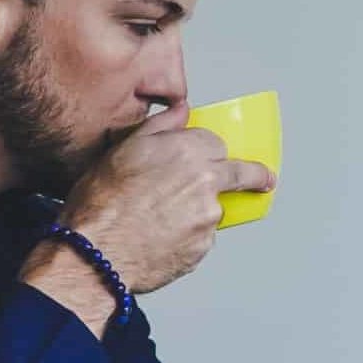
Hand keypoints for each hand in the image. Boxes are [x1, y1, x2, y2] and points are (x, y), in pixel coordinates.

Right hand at [44, 103, 275, 294]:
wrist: (97, 252)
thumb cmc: (102, 202)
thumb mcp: (123, 150)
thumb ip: (160, 127)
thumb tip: (181, 111)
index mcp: (188, 151)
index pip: (217, 143)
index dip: (211, 151)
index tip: (217, 157)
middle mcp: (206, 182)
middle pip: (242, 174)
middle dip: (256, 176)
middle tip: (265, 180)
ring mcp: (208, 217)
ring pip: (214, 209)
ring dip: (198, 212)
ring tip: (158, 220)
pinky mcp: (204, 248)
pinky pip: (201, 239)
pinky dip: (187, 238)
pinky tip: (158, 238)